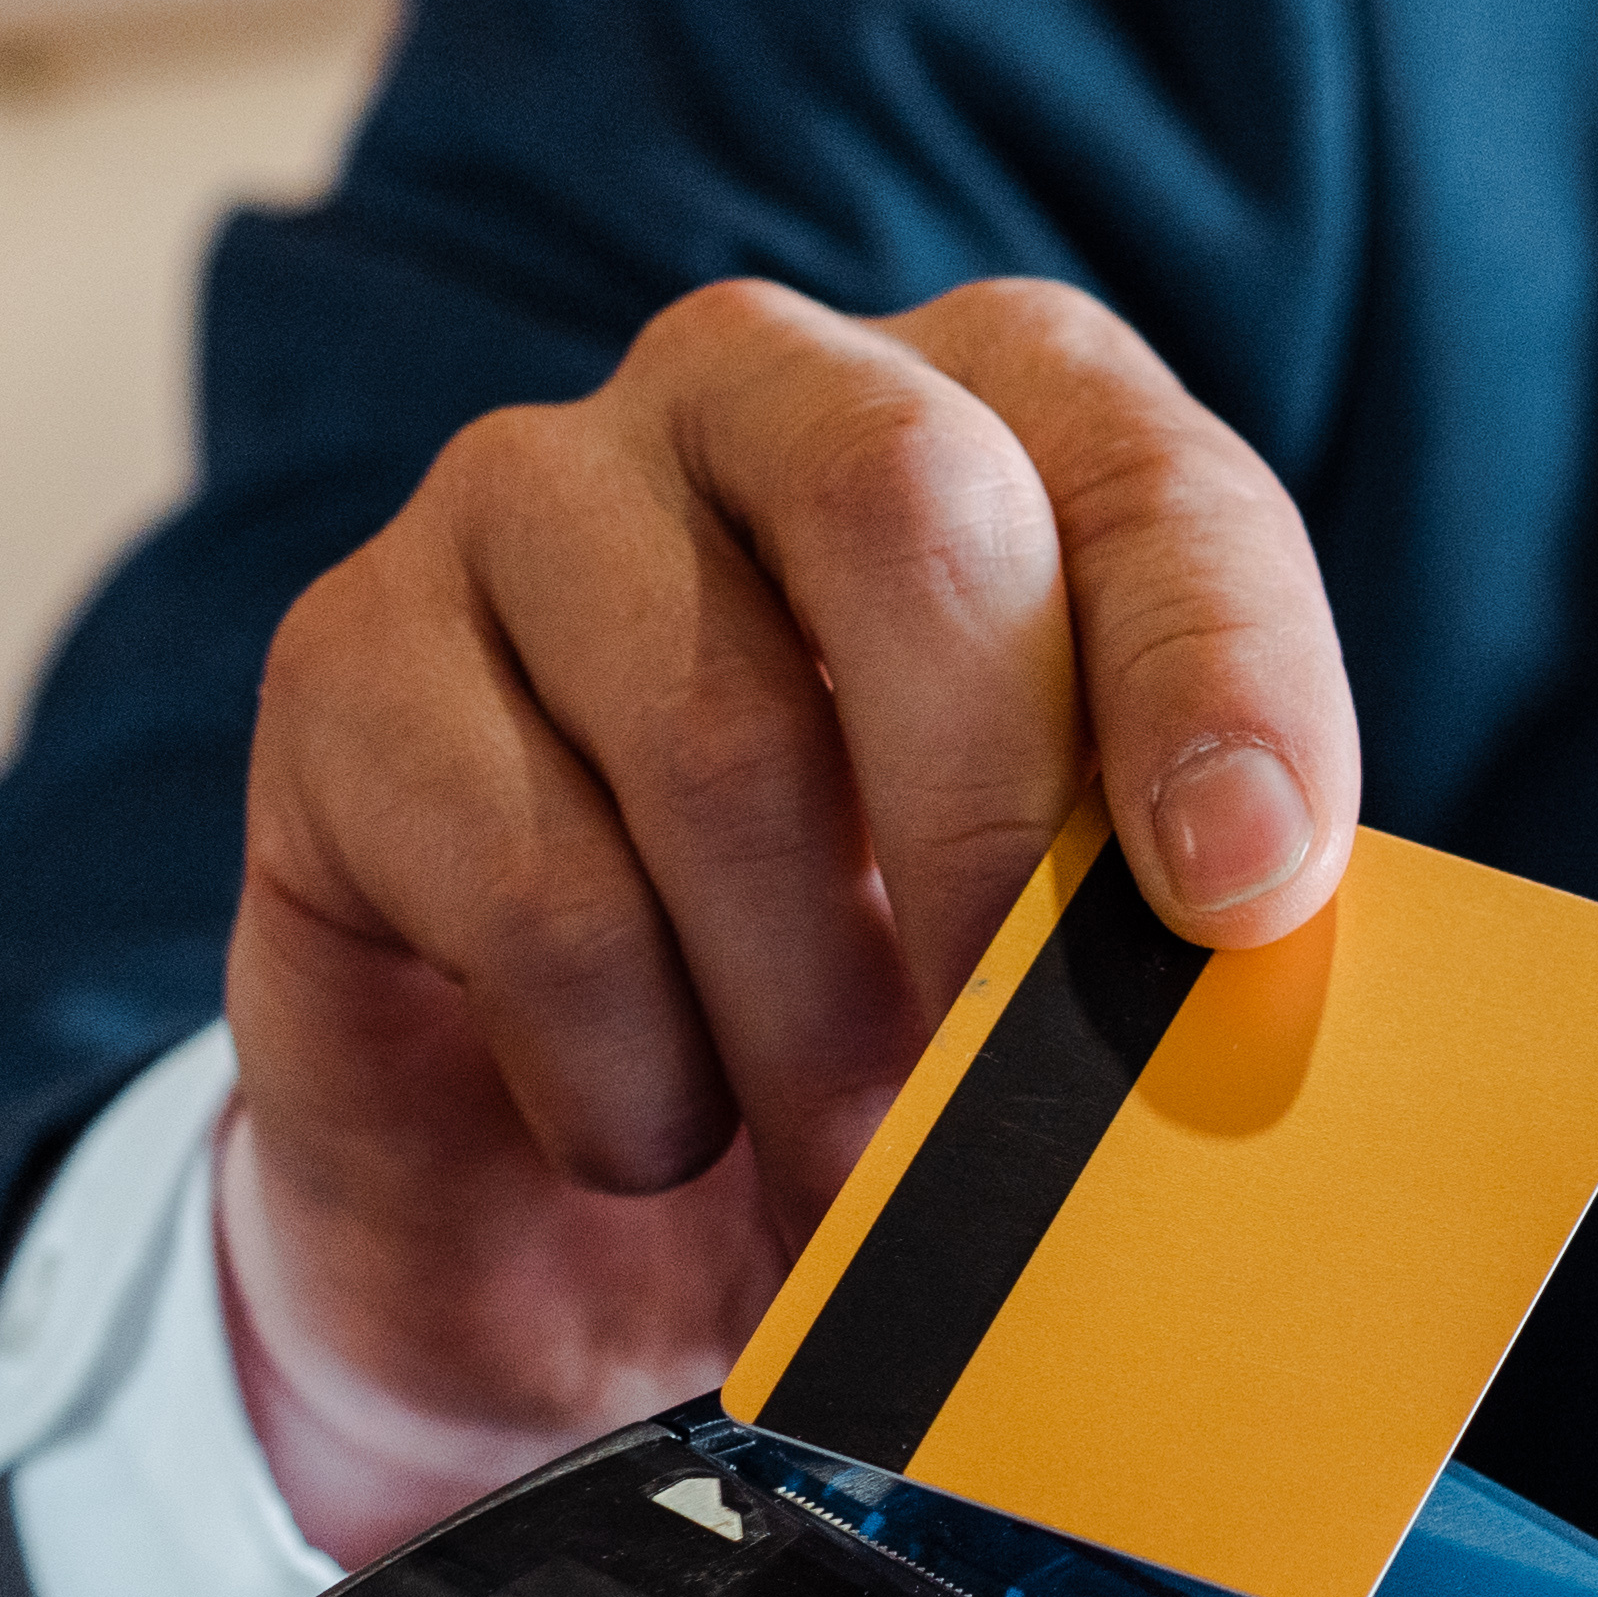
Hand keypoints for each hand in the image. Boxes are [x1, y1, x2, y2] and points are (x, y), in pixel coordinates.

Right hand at [227, 278, 1359, 1558]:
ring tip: (846, 1170)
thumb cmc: (870, 1024)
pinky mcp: (341, 663)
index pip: (1150, 484)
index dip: (1217, 675)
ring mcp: (522, 497)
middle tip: (1022, 1089)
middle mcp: (753, 388)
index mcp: (997, 407)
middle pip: (909, 507)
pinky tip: (648, 1130)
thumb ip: (1167, 911)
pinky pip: (527, 881)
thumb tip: (1256, 945)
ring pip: (714, 732)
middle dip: (993, 830)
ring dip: (810, 1019)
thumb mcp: (1064, 964)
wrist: (554, 1208)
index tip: (1247, 891)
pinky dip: (628, 1071)